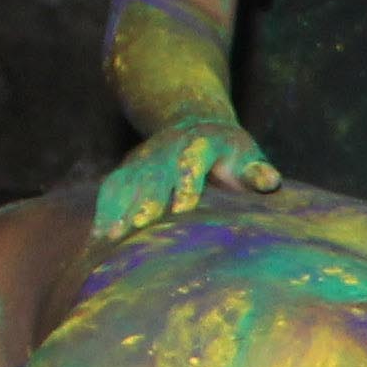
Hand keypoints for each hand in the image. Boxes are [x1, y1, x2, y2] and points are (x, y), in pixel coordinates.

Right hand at [97, 116, 278, 237]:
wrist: (195, 125)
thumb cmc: (230, 154)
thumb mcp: (247, 156)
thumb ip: (256, 171)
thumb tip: (270, 181)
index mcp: (201, 143)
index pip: (193, 161)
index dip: (186, 182)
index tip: (182, 209)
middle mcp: (167, 149)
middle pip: (153, 175)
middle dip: (144, 200)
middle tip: (137, 227)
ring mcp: (144, 159)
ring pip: (127, 182)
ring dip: (117, 208)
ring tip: (110, 238)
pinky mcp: (128, 170)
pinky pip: (112, 191)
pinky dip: (103, 213)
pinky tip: (96, 242)